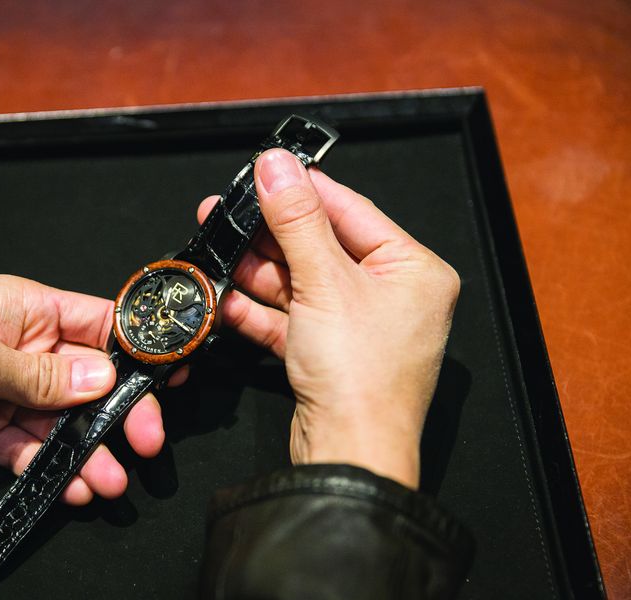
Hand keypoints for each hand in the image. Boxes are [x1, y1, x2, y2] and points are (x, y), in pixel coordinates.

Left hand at [0, 275, 171, 504]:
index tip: (172, 373)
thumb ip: (46, 375)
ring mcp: (3, 389)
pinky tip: (72, 485)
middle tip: (145, 441)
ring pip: (62, 422)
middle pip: (88, 380)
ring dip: (87, 450)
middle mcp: (21, 347)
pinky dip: (50, 468)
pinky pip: (29, 448)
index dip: (138, 347)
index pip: (98, 322)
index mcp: (24, 308)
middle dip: (119, 411)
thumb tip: (105, 377)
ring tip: (110, 480)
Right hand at [199, 149, 459, 488]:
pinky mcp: (329, 353)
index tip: (267, 170)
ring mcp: (358, 326)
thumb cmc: (361, 379)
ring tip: (217, 250)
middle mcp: (391, 296)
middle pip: (321, 247)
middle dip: (269, 234)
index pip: (352, 212)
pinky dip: (259, 310)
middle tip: (226, 212)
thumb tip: (277, 166)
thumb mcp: (324, 283)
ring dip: (257, 271)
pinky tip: (226, 299)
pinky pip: (291, 319)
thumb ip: (296, 221)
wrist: (348, 456)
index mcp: (413, 270)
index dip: (305, 189)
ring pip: (301, 283)